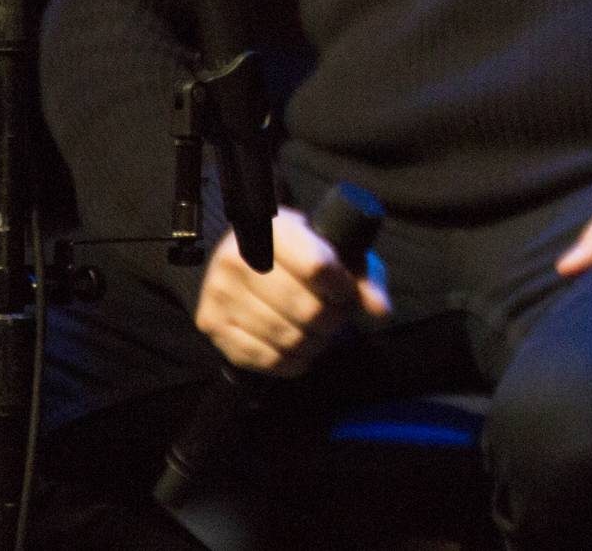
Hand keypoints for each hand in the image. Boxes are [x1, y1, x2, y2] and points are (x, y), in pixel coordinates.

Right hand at [193, 205, 389, 377]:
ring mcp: (219, 293)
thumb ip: (363, 276)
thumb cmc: (300, 251)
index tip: (347, 292)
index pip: (317, 267)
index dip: (342, 287)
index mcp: (271, 229)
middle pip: (305, 309)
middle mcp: (236, 258)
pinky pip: (264, 359)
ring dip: (315, 344)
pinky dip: (292, 362)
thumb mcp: (332, 248)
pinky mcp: (211, 323)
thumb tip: (381, 311)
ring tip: (319, 333)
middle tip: (336, 318)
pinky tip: (300, 350)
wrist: (246, 253)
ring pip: (287, 338)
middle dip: (332, 320)